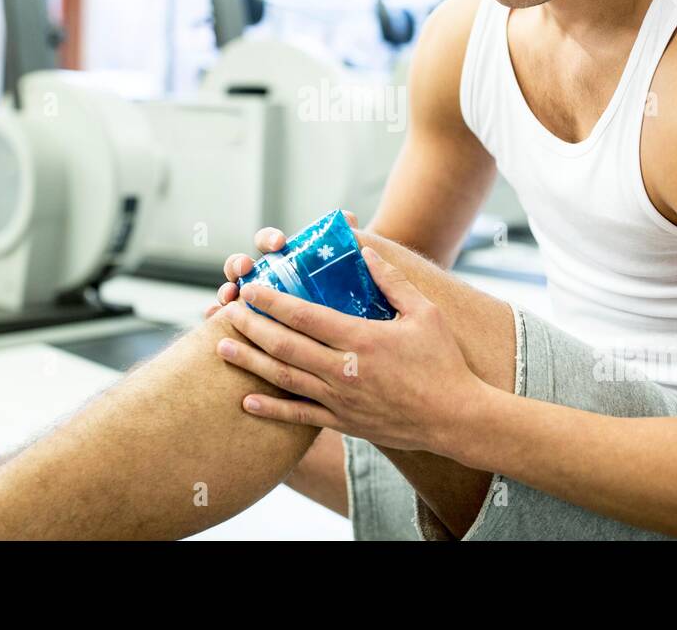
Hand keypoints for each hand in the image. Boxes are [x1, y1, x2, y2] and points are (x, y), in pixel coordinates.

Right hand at [205, 210, 359, 317]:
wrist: (357, 322)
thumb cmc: (354, 288)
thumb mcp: (354, 266)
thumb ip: (350, 240)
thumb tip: (346, 217)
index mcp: (286, 259)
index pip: (270, 242)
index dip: (269, 240)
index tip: (280, 244)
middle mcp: (267, 279)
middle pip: (243, 266)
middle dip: (238, 264)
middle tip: (245, 269)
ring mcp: (257, 303)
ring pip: (232, 293)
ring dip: (226, 291)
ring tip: (228, 298)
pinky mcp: (253, 329)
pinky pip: (230, 323)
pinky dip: (218, 318)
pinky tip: (214, 321)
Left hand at [213, 244, 484, 452]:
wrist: (455, 418)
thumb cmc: (443, 362)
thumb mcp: (425, 313)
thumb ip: (393, 282)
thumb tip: (366, 252)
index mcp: (362, 340)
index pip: (306, 316)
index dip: (273, 301)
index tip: (251, 287)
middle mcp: (345, 370)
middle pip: (285, 346)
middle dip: (251, 327)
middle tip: (227, 310)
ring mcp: (341, 400)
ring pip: (285, 379)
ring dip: (250, 362)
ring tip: (221, 346)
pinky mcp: (344, 423)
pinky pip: (301, 416)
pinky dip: (271, 409)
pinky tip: (247, 401)